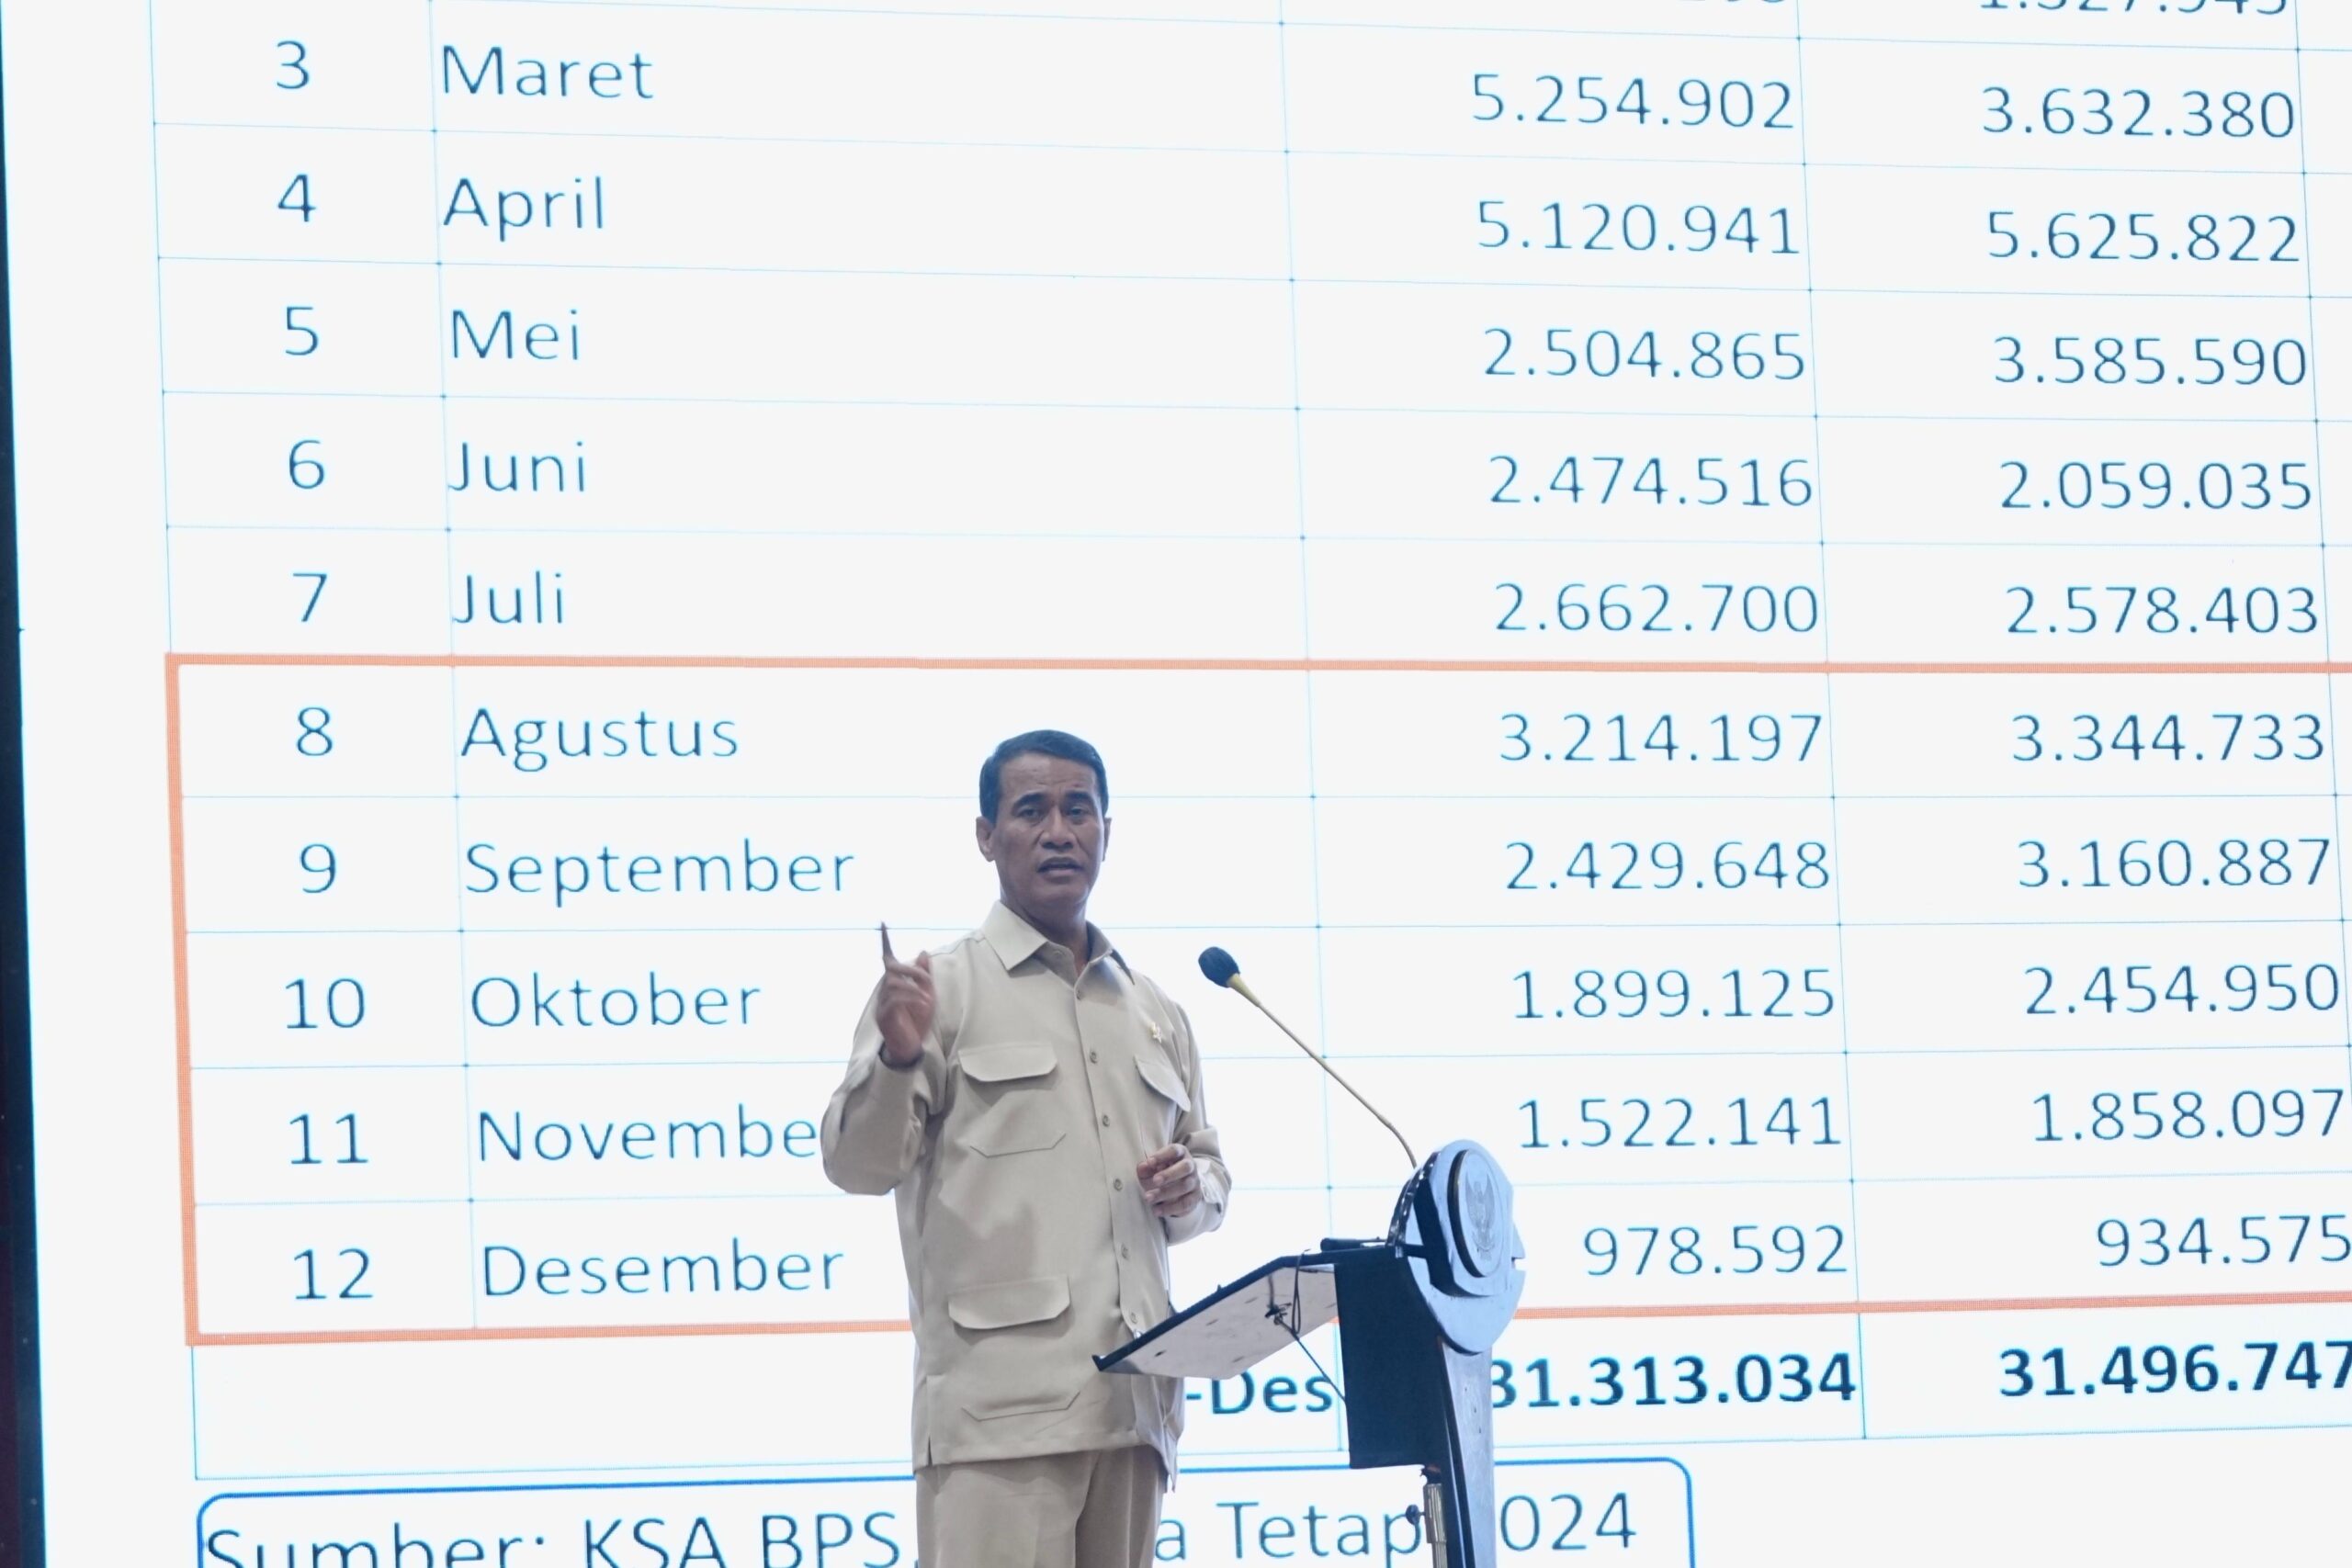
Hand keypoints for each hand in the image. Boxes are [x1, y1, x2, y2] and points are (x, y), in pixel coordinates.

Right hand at [877, 923, 934, 1067]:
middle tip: (927, 983)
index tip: (883, 923)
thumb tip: (922, 951)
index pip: (888, 959)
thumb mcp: (927, 995)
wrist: (912, 1048)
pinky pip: (895, 1000)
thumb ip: (925, 975)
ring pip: (894, 984)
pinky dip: (911, 999)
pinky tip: (923, 1005)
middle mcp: (884, 992)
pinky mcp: (884, 1017)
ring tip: (927, 999)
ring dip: (914, 988)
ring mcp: (882, 1004)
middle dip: (912, 971)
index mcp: (894, 984)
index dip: (885, 942)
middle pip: (891, 970)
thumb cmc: (918, 1021)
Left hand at [1137, 1144, 1199, 1219]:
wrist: (1178, 1189)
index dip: (1162, 1155)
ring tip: (1148, 1197)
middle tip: (1155, 1180)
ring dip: (1165, 1193)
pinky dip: (1170, 1208)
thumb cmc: (1161, 1173)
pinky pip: (1185, 1203)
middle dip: (1170, 1174)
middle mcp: (1190, 1166)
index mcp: (1180, 1154)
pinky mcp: (1195, 1198)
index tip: (1149, 1162)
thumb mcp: (1151, 1169)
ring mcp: (1194, 1182)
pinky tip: (1156, 1210)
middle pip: (1185, 1167)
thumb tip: (1143, 1166)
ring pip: (1185, 1186)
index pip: (1174, 1150)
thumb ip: (1145, 1167)